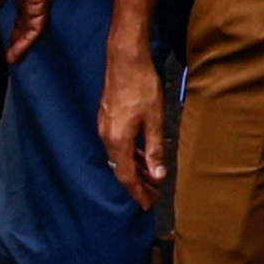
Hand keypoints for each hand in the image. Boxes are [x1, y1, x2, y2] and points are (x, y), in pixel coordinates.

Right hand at [0, 0, 52, 64]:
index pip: (26, 15)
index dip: (18, 29)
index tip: (9, 42)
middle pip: (33, 25)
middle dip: (22, 41)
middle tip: (12, 56)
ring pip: (37, 29)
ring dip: (24, 45)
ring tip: (13, 59)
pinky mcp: (43, 2)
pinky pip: (38, 27)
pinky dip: (28, 40)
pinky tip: (17, 50)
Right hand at [99, 45, 169, 208]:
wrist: (125, 59)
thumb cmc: (142, 86)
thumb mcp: (154, 118)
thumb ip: (155, 148)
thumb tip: (158, 176)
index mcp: (117, 140)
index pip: (126, 176)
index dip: (137, 192)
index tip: (148, 205)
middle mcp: (107, 136)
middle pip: (122, 169)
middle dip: (137, 184)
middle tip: (152, 196)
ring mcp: (105, 127)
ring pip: (120, 156)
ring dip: (136, 169)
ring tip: (151, 179)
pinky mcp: (108, 118)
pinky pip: (119, 145)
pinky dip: (131, 154)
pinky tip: (143, 155)